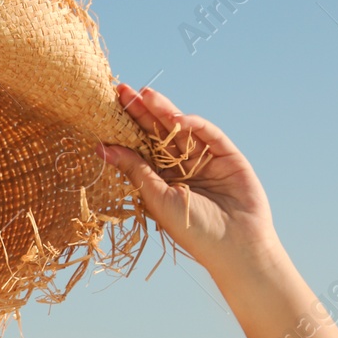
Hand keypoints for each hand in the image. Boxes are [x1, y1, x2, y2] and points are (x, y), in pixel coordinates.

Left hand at [98, 83, 283, 278]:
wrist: (236, 247)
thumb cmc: (192, 230)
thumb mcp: (157, 198)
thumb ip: (135, 169)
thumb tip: (101, 148)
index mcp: (160, 180)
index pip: (140, 147)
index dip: (125, 128)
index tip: (107, 109)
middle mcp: (181, 168)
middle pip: (157, 134)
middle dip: (141, 112)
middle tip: (122, 91)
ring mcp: (205, 159)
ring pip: (180, 130)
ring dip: (163, 112)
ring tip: (144, 95)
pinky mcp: (227, 155)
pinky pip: (209, 134)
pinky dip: (194, 124)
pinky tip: (176, 118)